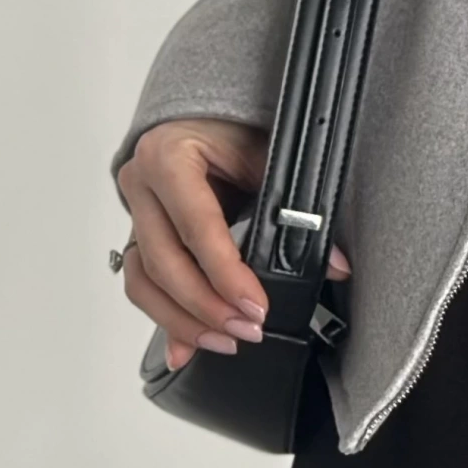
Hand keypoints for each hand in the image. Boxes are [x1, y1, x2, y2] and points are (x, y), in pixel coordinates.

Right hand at [114, 116, 352, 370]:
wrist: (205, 117)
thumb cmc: (234, 130)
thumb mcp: (268, 154)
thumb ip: (297, 208)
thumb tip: (334, 265)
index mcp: (168, 156)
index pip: (196, 226)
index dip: (226, 273)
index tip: (256, 307)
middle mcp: (141, 185)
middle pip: (165, 262)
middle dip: (206, 306)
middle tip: (247, 331)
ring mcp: (134, 213)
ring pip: (145, 280)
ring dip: (183, 320)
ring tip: (224, 342)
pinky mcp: (137, 236)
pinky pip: (141, 284)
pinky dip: (164, 318)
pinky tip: (183, 349)